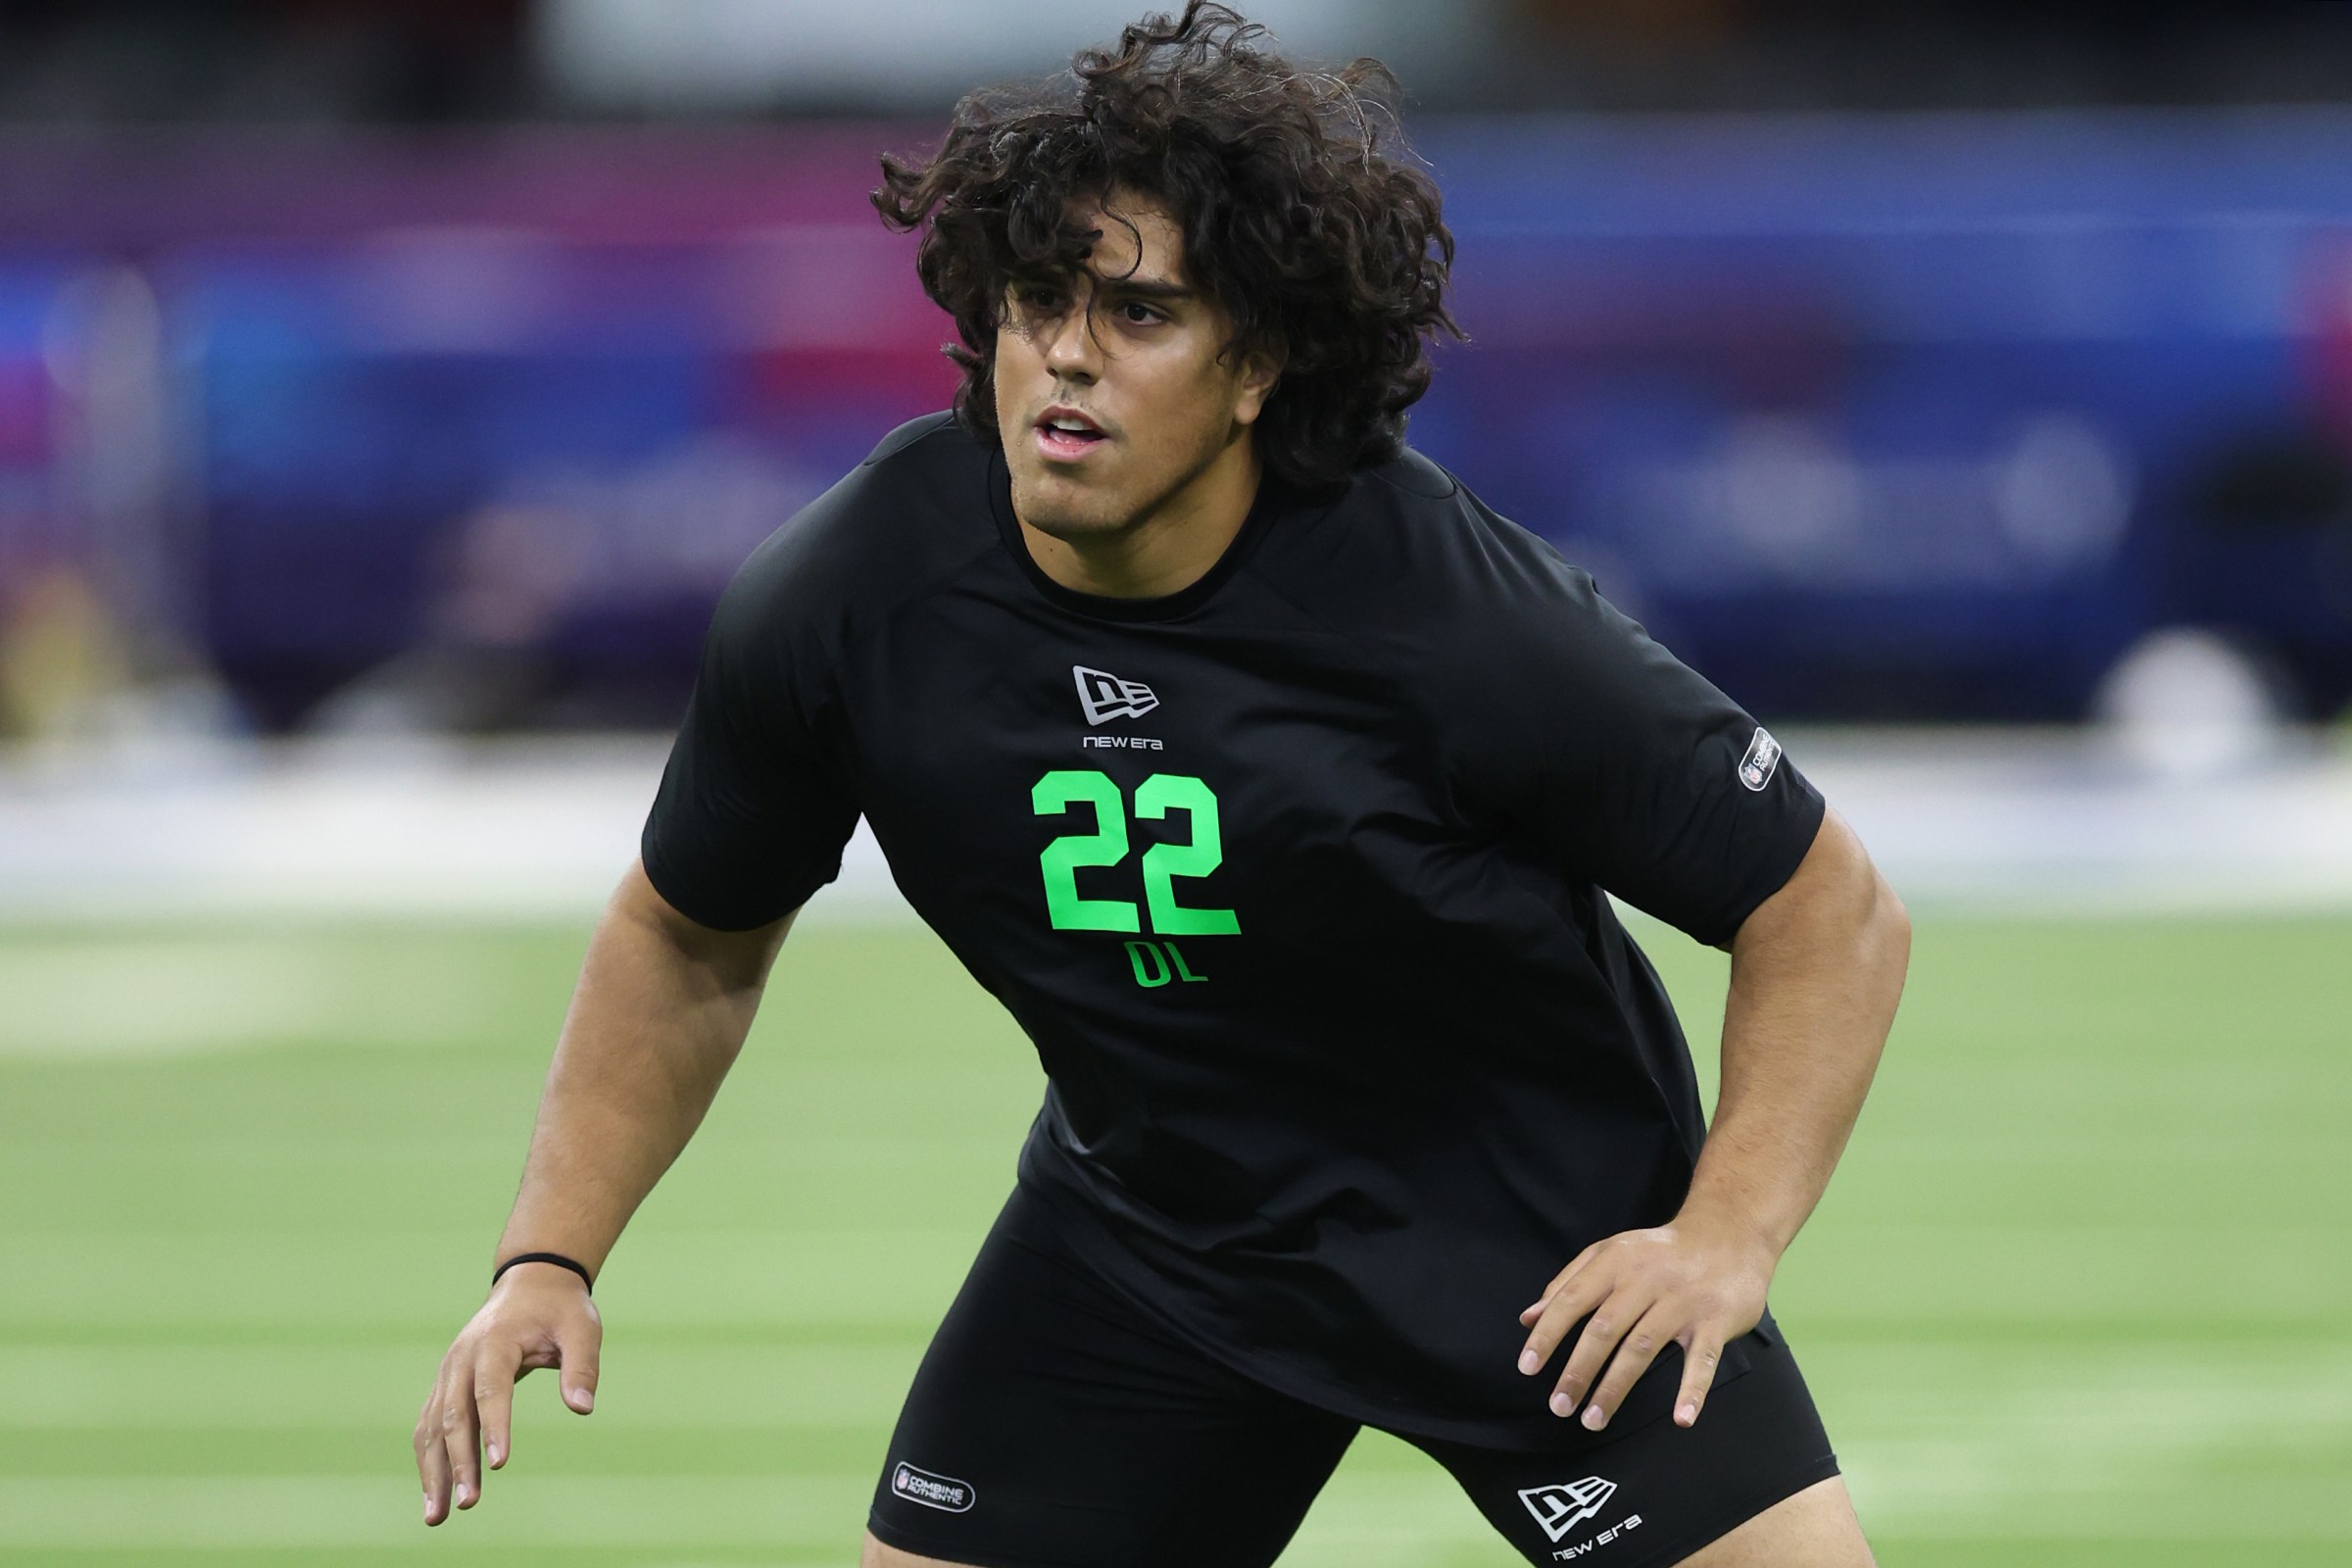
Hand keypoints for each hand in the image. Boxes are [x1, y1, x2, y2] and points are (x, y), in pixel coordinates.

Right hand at [414, 1263, 601, 1524]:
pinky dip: (430, 1460)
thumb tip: (582, 1408)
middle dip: (458, 1462)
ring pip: (433, 1427)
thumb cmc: (560, 1308)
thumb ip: (583, 1365)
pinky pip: (431, 1426)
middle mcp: (462, 1359)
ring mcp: (449, 1373)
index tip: (498, 1465)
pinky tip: (435, 1494)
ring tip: (438, 1517)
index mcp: (495, 1342)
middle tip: (468, 1504)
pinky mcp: (447, 1386)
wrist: (530, 1282)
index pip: (490, 1390)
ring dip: (433, 1472)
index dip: (494, 1427)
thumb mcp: (582, 1327)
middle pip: (454, 1415)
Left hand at [1514, 1214, 1774, 1431]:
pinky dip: (1692, 1390)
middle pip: (1604, 1329)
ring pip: (1642, 1347)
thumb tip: (1528, 1318)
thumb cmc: (1658, 1253)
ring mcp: (1682, 1301)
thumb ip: (1568, 1283)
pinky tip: (1680, 1419)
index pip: (1573, 1299)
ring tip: (1593, 1420)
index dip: (1548, 1334)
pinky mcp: (1715, 1321)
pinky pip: (1703, 1359)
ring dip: (1616, 1387)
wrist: (1728, 1235)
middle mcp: (1646, 1280)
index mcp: (1615, 1262)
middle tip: (1559, 1406)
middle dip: (1578, 1371)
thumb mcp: (1611, 1254)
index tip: (1528, 1368)